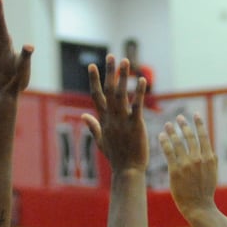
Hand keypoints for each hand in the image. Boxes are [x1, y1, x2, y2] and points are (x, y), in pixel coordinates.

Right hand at [83, 55, 147, 173]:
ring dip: (122, 77)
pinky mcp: (135, 125)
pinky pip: (137, 106)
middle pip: (108, 91)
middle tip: (111, 55)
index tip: (92, 66)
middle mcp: (111, 118)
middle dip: (109, 72)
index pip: (96, 96)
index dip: (94, 80)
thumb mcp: (101, 141)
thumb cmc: (116, 157)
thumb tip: (84, 115)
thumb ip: (93, 126)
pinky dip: (138, 93)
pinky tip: (141, 80)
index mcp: (103, 120)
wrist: (127, 170)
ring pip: (120, 95)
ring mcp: (122, 121)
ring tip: (126, 61)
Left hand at [158, 114, 217, 218]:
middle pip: (190, 137)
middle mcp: (198, 159)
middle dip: (184, 125)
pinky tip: (161, 136)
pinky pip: (169, 152)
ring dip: (172, 131)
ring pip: (178, 142)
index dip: (199, 124)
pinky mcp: (175, 171)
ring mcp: (187, 164)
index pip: (204, 136)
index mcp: (209, 158)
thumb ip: (212, 160)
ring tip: (167, 124)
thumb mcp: (213, 174)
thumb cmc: (205, 191)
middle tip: (178, 117)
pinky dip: (164, 142)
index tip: (195, 114)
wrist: (199, 207)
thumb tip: (211, 150)